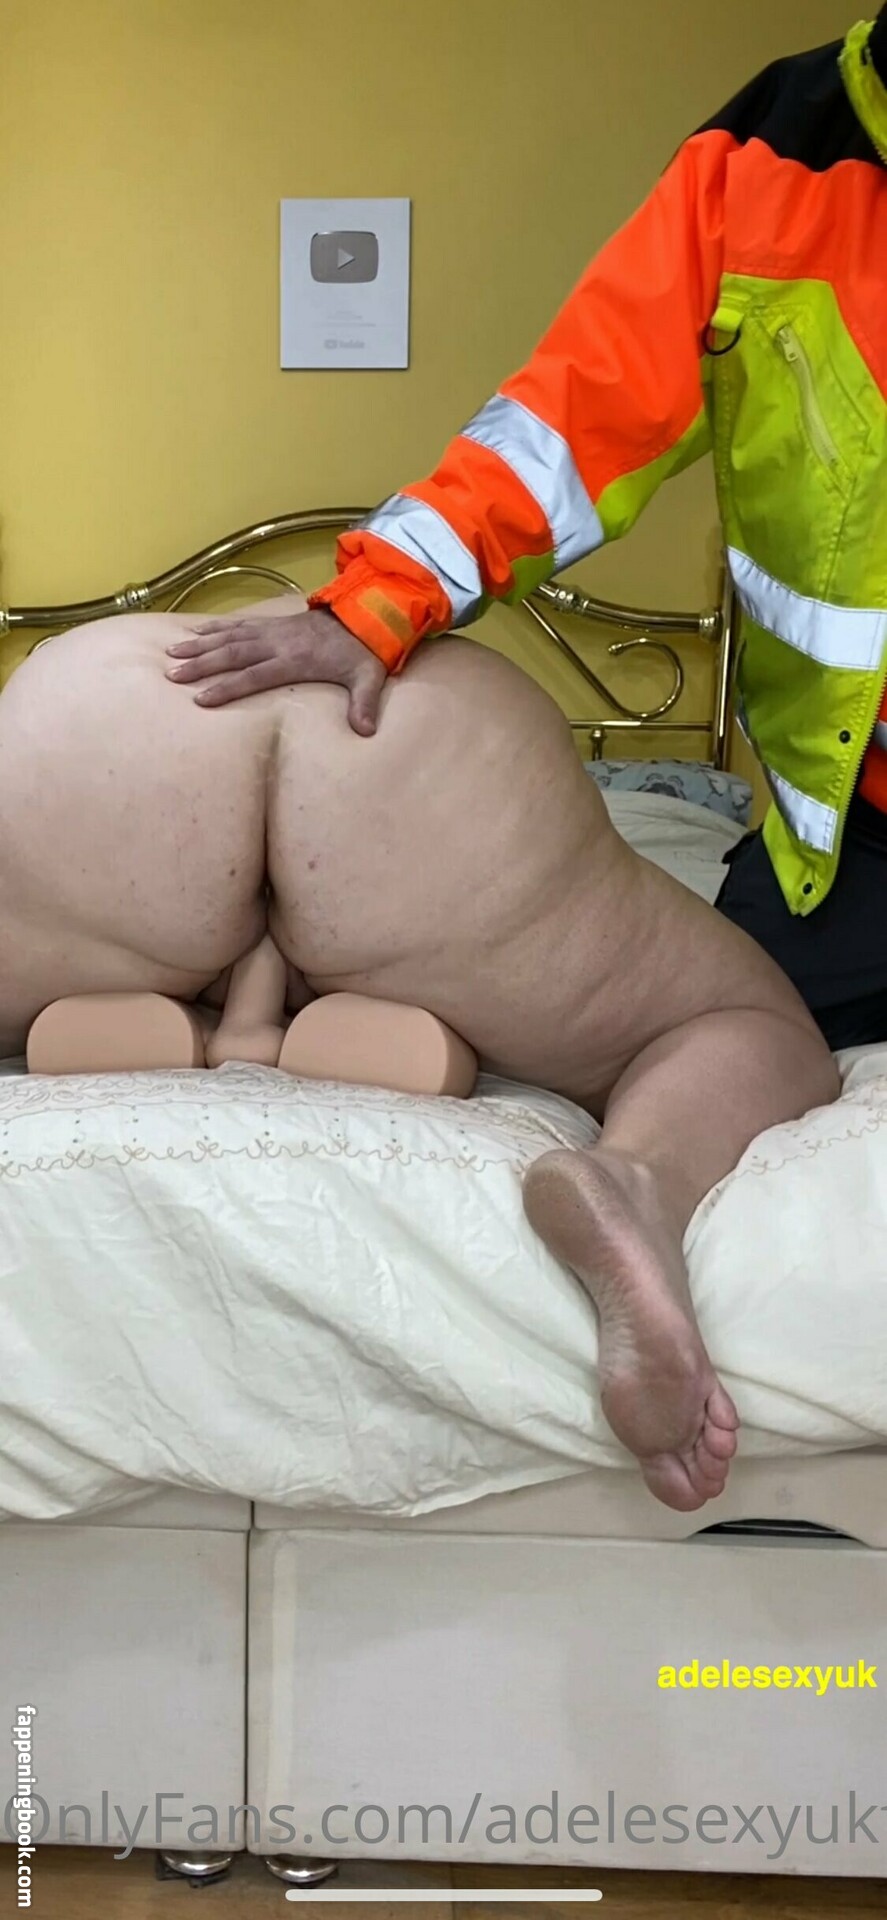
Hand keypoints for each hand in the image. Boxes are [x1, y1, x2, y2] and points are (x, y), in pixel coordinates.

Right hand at [165, 606, 387, 734]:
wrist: (365, 613)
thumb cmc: (362, 650)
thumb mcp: (368, 678)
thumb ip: (364, 704)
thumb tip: (365, 732)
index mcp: (295, 659)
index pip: (255, 675)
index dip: (228, 687)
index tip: (202, 699)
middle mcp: (277, 643)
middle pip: (233, 654)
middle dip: (201, 665)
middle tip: (173, 675)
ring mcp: (272, 630)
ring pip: (229, 637)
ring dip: (200, 645)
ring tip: (171, 653)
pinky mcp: (271, 623)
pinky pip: (238, 624)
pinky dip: (215, 627)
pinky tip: (195, 632)